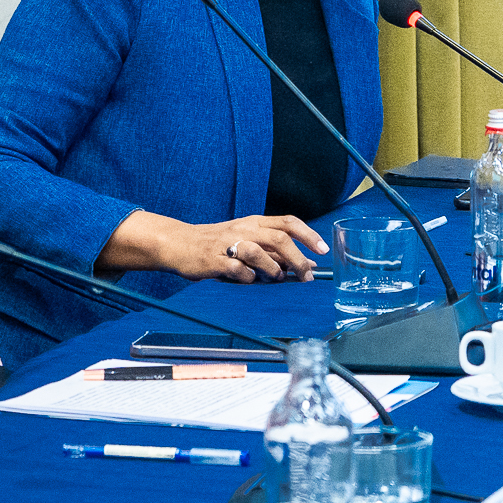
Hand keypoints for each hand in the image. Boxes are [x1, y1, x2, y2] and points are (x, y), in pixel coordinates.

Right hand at [101, 209, 325, 281]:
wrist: (180, 243)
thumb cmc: (218, 244)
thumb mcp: (247, 240)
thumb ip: (274, 251)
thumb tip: (306, 264)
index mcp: (255, 222)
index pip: (288, 222)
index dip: (308, 235)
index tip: (323, 250)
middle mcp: (244, 229)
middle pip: (279, 238)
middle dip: (297, 259)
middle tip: (306, 275)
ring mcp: (228, 243)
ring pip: (258, 251)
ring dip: (272, 267)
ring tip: (275, 278)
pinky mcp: (214, 260)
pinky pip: (236, 269)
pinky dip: (247, 277)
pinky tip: (247, 280)